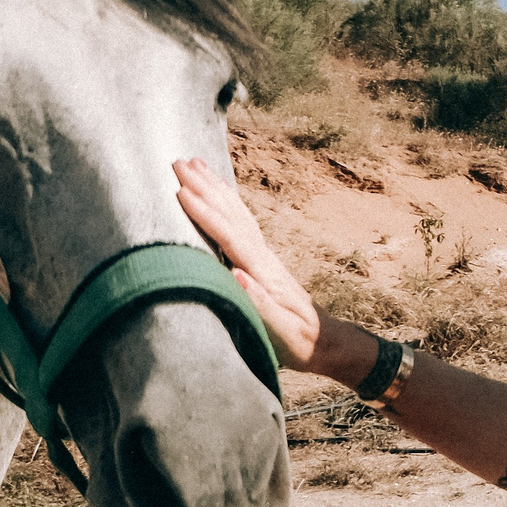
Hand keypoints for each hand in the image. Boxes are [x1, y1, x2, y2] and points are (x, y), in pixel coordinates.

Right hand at [173, 158, 327, 370]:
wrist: (328, 342)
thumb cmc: (302, 343)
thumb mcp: (283, 332)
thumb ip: (260, 304)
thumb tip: (236, 274)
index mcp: (263, 273)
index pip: (230, 237)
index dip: (205, 214)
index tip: (181, 191)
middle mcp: (263, 258)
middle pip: (232, 215)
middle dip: (204, 188)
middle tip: (178, 163)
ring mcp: (264, 256)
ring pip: (236, 213)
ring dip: (215, 187)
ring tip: (194, 163)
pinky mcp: (262, 260)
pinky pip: (241, 222)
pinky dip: (228, 202)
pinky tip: (218, 190)